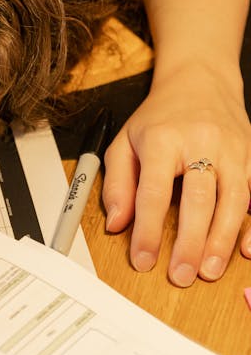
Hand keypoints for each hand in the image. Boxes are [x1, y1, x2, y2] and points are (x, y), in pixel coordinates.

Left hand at [101, 60, 250, 284]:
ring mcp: (233, 149)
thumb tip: (117, 224)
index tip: (143, 260)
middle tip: (182, 275)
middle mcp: (201, 142)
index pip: (154, 192)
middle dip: (191, 243)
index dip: (149, 231)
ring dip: (223, 240)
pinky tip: (248, 248)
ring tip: (209, 270)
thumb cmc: (160, 116)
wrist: (200, 79)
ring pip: (234, 199)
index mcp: (162, 139)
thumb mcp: (125, 142)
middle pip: (199, 199)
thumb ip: (118, 184)